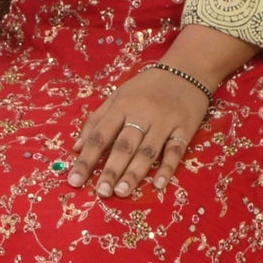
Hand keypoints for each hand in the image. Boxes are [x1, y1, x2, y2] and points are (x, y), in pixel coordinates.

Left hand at [65, 67, 212, 197]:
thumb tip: (76, 147)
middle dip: (111, 170)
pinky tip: (158, 185)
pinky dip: (167, 168)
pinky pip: (175, 150)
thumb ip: (97, 120)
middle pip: (124, 145)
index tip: (74, 180)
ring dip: (134, 173)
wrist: (187, 70)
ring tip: (121, 192)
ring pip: (147, 151)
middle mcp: (142, 114)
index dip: (86, 159)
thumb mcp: (118, 96)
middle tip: (101, 193)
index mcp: (122, 106)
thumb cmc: (147, 87)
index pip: (100, 136)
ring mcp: (164, 122)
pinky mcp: (185, 128)